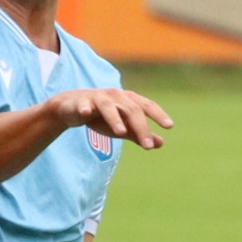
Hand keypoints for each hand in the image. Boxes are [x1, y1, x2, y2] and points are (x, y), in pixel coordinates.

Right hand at [48, 89, 172, 149]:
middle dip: (140, 127)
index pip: (147, 106)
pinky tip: (86, 113)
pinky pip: (84, 104)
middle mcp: (116, 96)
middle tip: (147, 145)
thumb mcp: (122, 127)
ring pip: (109, 107)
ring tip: (121, 133)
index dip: (158, 115)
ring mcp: (98, 98)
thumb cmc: (101, 117)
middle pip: (131, 110)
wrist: (72, 108)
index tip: (169, 126)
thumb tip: (160, 144)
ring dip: (115, 118)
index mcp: (129, 100)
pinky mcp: (81, 102)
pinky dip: (85, 107)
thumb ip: (139, 134)